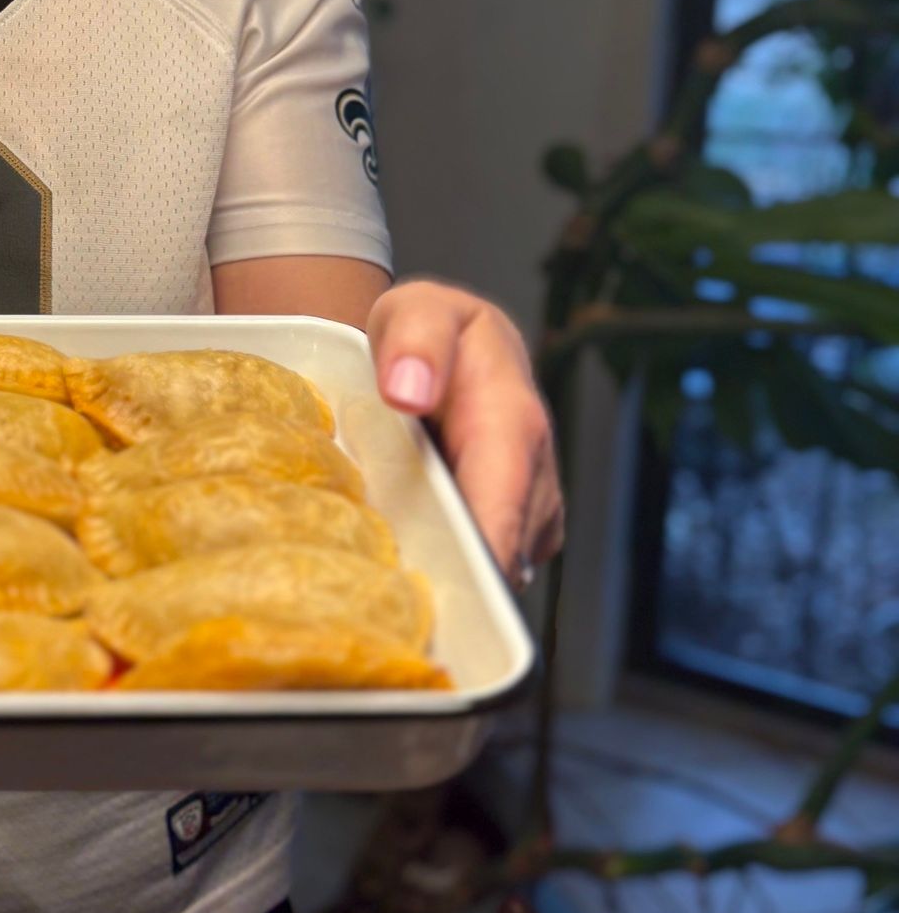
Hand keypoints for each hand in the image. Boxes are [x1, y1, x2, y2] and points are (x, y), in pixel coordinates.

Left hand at [365, 279, 563, 585]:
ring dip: (446, 582)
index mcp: (513, 426)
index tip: (433, 602)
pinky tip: (408, 558)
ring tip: (384, 574)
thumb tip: (407, 392)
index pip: (502, 514)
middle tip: (377, 597)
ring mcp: (531, 513)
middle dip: (448, 587)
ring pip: (492, 574)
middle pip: (497, 560)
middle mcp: (535, 480)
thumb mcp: (417, 311)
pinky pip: (486, 572)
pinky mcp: (516, 533)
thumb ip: (416, 342)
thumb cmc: (431, 327)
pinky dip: (450, 574)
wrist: (445, 345)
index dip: (475, 565)